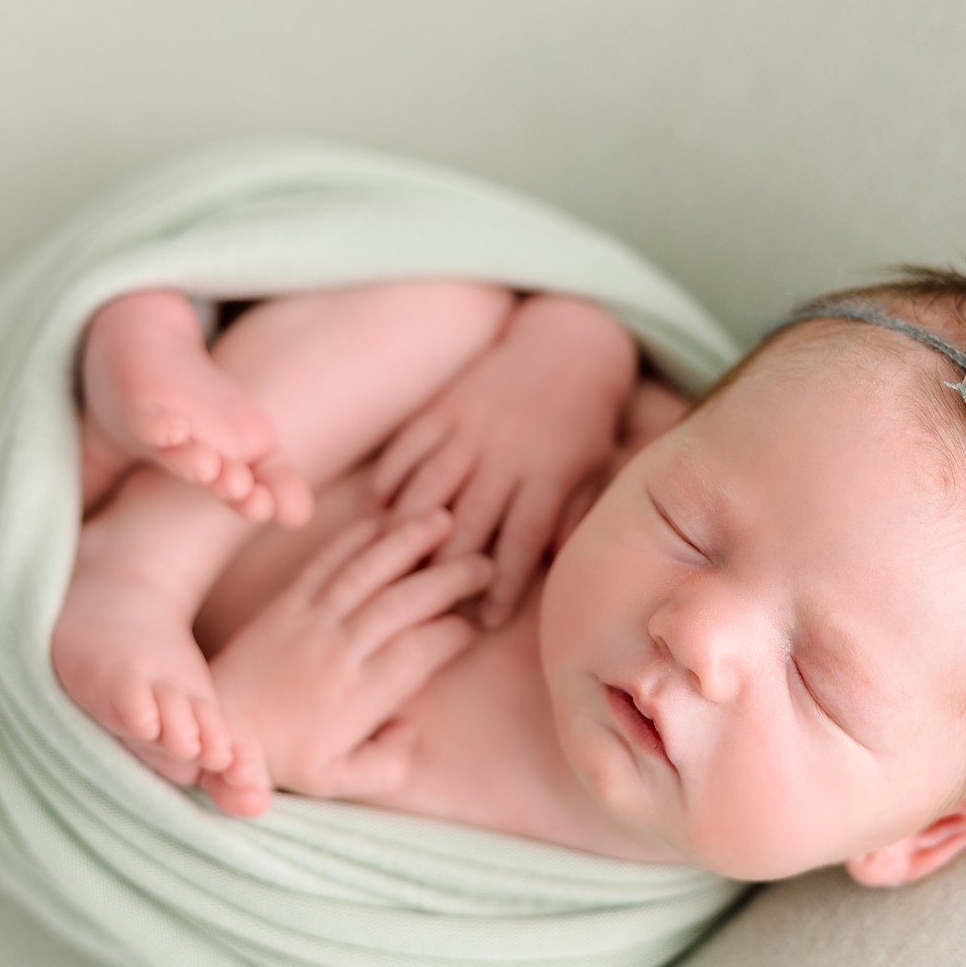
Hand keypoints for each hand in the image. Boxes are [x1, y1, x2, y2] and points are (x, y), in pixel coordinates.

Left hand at [202, 509, 491, 815]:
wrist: (219, 731)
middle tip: (485, 563)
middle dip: (452, 577)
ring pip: (369, 571)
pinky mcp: (287, 603)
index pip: (424, 649)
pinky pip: (327, 561)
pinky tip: (386, 519)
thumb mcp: (337, 781)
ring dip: (410, 541)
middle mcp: (339, 651)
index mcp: (359, 695)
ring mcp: (311, 621)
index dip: (459, 630)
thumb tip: (413, 729)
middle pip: (405, 601)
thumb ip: (386, 765)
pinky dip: (358, 537)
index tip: (479, 622)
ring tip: (445, 520)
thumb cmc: (283, 759)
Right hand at [371, 294, 637, 626]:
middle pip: (467, 522)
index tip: (484, 620)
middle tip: (424, 603)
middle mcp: (504, 454)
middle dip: (445, 568)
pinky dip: (388, 482)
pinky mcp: (443, 408)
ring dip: (406, 530)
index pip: (521, 541)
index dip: (502, 585)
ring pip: (428, 488)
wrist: (566, 346)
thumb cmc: (583, 422)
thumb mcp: (590, 472)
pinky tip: (375, 514)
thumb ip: (568, 520)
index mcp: (546, 476)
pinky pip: (406, 449)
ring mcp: (469, 429)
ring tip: (388, 565)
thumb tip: (550, 570)